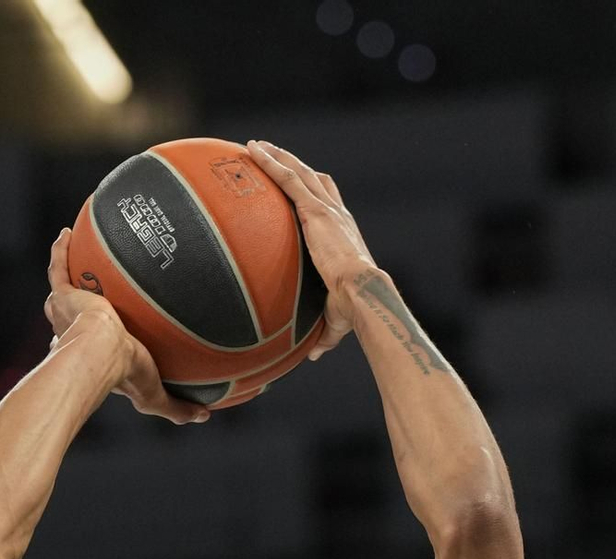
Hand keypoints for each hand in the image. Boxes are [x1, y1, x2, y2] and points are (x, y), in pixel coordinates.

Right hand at [45, 231, 208, 424]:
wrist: (103, 353)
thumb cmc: (126, 376)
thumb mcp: (156, 396)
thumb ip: (178, 407)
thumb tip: (205, 416)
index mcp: (90, 359)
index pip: (88, 352)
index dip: (92, 348)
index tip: (103, 341)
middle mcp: (73, 336)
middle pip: (72, 322)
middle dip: (74, 313)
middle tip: (88, 299)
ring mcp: (67, 314)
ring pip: (62, 293)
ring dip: (66, 277)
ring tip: (76, 258)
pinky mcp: (64, 296)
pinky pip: (59, 268)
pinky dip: (60, 251)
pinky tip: (67, 232)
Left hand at [245, 139, 378, 355]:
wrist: (362, 292)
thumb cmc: (353, 309)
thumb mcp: (335, 320)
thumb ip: (323, 333)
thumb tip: (313, 355)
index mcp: (343, 234)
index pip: (328, 204)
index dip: (315, 192)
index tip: (301, 186)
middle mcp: (337, 215)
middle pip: (313, 179)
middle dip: (293, 165)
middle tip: (273, 155)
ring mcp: (325, 209)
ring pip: (298, 172)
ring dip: (277, 157)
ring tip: (256, 147)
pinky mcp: (315, 209)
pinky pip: (287, 178)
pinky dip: (271, 162)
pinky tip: (253, 151)